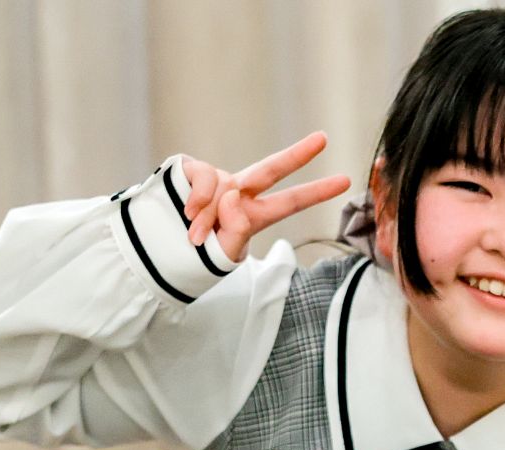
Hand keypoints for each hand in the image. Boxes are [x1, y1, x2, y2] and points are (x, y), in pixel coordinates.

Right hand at [181, 132, 352, 261]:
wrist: (157, 250)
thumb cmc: (196, 256)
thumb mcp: (224, 254)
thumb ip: (236, 230)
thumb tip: (233, 197)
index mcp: (253, 214)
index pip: (290, 202)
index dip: (316, 192)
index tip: (346, 181)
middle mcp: (238, 192)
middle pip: (271, 170)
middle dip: (297, 155)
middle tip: (324, 138)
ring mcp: (215, 180)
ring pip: (225, 189)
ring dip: (210, 216)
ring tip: (195, 235)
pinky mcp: (189, 169)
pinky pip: (204, 179)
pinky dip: (198, 198)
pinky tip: (187, 211)